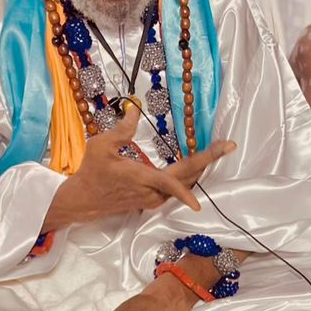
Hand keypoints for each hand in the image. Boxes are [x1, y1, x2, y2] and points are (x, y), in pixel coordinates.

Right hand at [44, 103, 235, 230]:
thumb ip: (121, 129)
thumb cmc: (90, 172)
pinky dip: (188, 177)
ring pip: (184, 185)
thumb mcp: (101, 146)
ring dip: (200, 169)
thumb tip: (136, 108)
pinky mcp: (151, 202)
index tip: (216, 164)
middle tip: (227, 146)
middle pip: (187, 178)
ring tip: (216, 152)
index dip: (196, 173)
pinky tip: (195, 167)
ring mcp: (153, 199)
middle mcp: (152, 192)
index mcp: (141, 178)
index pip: (174, 180)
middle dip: (208, 161)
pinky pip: (176, 190)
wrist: (82, 200)